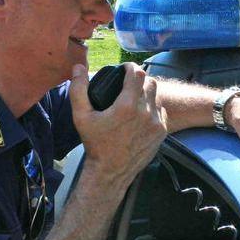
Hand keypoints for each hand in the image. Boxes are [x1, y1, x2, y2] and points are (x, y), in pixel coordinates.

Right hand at [69, 62, 167, 191]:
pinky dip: (153, 108)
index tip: (124, 69)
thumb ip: (78, 90)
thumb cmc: (95, 144)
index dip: (131, 67)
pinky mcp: (161, 132)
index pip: (137, 73)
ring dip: (147, 93)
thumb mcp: (81, 116)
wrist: (111, 172)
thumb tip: (78, 67)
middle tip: (128, 83)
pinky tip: (142, 112)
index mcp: (127, 105)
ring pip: (157, 96)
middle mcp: (145, 112)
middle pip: (150, 82)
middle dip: (139, 79)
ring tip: (135, 97)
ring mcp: (156, 123)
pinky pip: (161, 111)